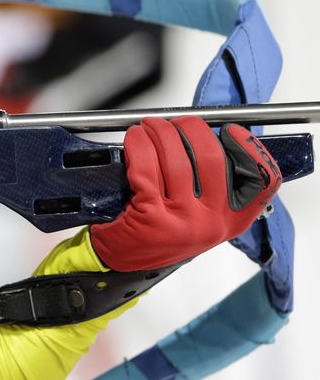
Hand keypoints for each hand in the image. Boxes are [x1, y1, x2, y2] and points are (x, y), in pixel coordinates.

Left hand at [90, 116, 281, 271]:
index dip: (250, 149)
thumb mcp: (198, 215)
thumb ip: (212, 185)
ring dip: (159, 132)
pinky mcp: (151, 217)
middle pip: (212, 158)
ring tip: (149, 127)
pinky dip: (138, 145)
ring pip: (176, 159)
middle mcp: (211, 223)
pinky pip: (145, 167)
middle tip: (172, 122)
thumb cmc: (157, 231)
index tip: (232, 131)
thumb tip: (204, 137)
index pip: (261, 181)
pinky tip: (134, 140)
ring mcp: (182, 222)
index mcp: (231, 221)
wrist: (120, 258)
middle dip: (189, 129)